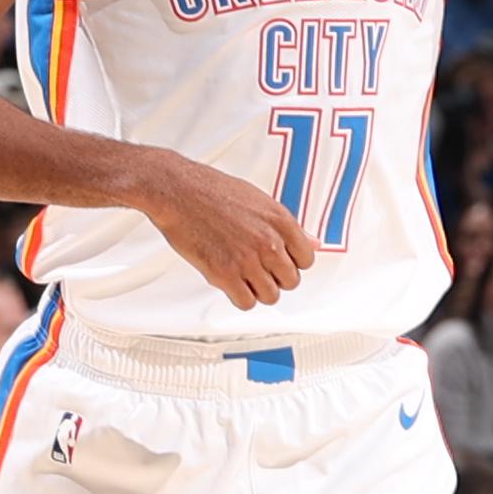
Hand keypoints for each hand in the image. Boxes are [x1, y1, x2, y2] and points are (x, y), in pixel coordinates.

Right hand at [138, 153, 315, 308]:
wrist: (177, 191)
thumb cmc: (214, 191)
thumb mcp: (261, 201)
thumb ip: (290, 227)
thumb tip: (315, 243)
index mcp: (281, 222)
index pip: (307, 260)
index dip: (291, 263)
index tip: (278, 261)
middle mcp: (269, 242)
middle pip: (291, 281)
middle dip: (276, 278)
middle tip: (258, 269)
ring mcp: (247, 260)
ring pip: (270, 296)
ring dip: (258, 290)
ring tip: (243, 276)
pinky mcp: (224, 274)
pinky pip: (246, 302)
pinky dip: (240, 297)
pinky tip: (231, 283)